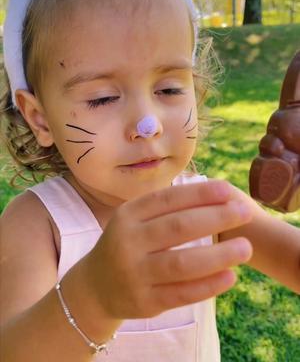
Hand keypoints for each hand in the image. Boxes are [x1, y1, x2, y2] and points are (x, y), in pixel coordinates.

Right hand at [87, 180, 252, 319]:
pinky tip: (230, 276)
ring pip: (181, 263)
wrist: (95, 287)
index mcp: (128, 215)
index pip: (168, 199)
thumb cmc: (126, 245)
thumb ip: (167, 208)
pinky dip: (208, 285)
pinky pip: (181, 293)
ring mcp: (134, 274)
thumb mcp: (135, 220)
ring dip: (218, 255)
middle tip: (245, 212)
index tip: (228, 189)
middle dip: (216, 218)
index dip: (199, 193)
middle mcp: (128, 242)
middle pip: (178, 227)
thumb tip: (215, 196)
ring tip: (245, 248)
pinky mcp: (144, 302)